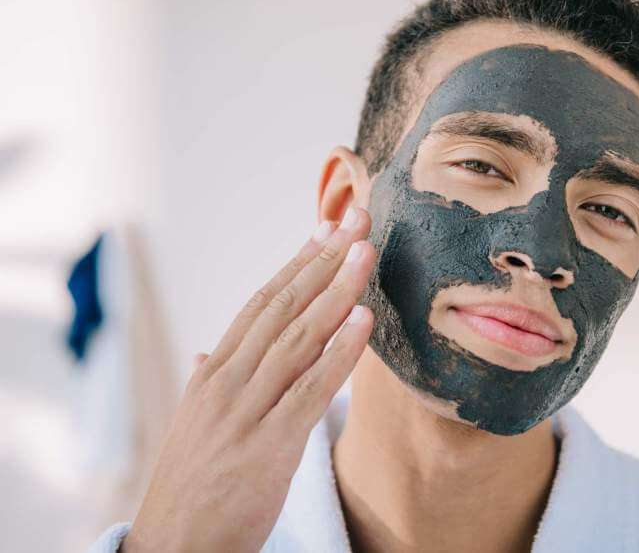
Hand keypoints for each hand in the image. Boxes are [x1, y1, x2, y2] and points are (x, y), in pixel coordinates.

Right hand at [122, 207, 375, 551]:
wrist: (174, 547)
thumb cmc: (193, 484)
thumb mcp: (196, 425)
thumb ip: (209, 383)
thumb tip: (207, 353)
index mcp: (215, 372)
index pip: (261, 303)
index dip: (297, 263)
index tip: (326, 229)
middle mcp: (229, 381)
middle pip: (283, 306)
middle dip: (324, 259)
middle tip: (357, 218)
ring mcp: (247, 411)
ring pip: (298, 337)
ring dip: (337, 290)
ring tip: (367, 251)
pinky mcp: (269, 446)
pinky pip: (311, 389)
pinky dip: (339, 352)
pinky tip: (364, 321)